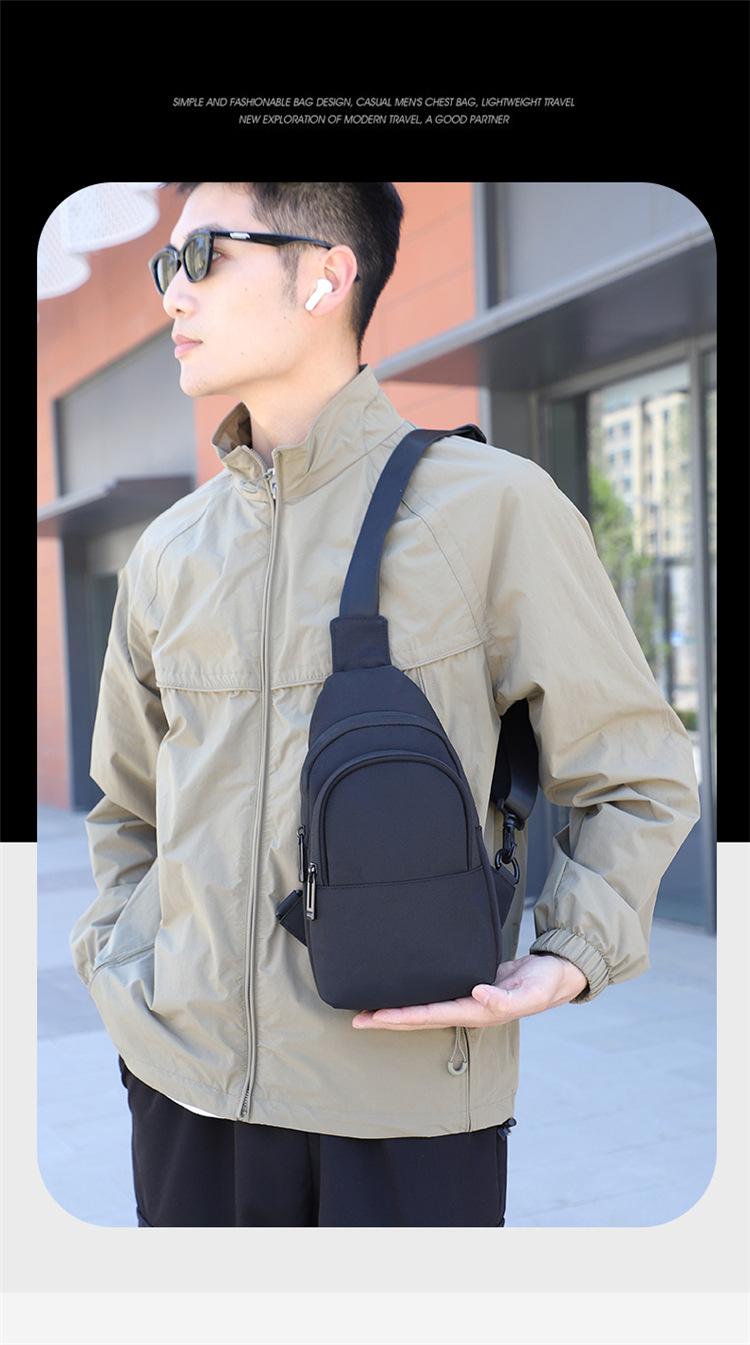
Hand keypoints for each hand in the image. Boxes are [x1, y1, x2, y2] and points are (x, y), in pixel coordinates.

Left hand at [351, 953, 588, 1029]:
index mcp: (477, 1012)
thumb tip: (478, 994)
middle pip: (419, 1018)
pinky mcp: (467, 986)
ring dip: (396, 1011)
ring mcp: (466, 1001)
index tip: (375, 1017)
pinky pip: (435, 996)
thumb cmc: (544, 983)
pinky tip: (401, 992)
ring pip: (424, 1009)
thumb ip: (505, 997)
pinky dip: (414, 996)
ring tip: (369, 1010)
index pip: (430, 1016)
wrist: (556, 974)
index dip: (401, 1017)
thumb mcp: (530, 990)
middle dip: (388, 1020)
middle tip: (357, 1018)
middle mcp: (467, 1009)